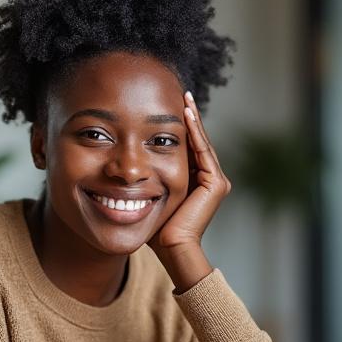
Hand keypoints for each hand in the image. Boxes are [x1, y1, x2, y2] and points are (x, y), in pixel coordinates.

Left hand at [149, 92, 229, 290]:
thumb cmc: (156, 229)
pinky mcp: (216, 184)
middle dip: (187, 117)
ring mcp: (215, 181)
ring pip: (201, 142)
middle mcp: (210, 179)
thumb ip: (147, 179)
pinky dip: (195, 131)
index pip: (186, 147)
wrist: (171, 249)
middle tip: (178, 93)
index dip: (177, 127)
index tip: (166, 105)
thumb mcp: (149, 195)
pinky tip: (186, 113)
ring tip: (183, 97)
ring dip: (192, 119)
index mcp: (196, 181)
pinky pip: (203, 150)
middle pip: (196, 141)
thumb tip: (126, 163)